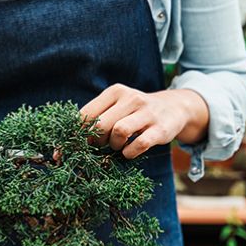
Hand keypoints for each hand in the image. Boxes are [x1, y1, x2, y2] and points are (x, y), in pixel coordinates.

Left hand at [80, 84, 208, 158]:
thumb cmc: (136, 112)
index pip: (87, 114)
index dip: (77, 134)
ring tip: (118, 146)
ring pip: (119, 132)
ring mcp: (147, 113)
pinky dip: (130, 152)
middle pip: (101, 125)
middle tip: (102, 145)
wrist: (174, 108)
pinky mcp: (160, 129)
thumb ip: (97, 118)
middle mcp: (131, 98)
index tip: (75, 146)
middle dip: (96, 141)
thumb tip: (71, 143)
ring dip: (114, 146)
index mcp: (115, 92)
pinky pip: (139, 144)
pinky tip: (130, 152)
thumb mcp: (117, 107)